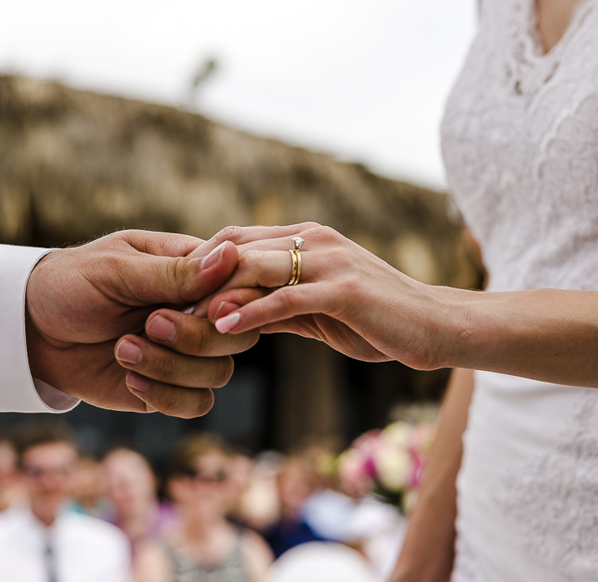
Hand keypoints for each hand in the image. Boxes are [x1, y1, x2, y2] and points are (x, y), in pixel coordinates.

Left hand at [25, 230, 258, 416]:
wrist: (31, 332)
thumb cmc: (71, 285)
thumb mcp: (117, 270)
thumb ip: (174, 272)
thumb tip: (230, 254)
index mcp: (193, 272)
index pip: (242, 285)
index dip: (233, 302)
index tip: (202, 306)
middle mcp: (197, 313)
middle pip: (239, 335)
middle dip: (197, 337)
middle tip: (151, 324)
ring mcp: (186, 353)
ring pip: (219, 373)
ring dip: (172, 367)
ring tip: (122, 349)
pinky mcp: (170, 387)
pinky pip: (198, 404)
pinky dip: (166, 396)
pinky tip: (128, 378)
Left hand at [193, 223, 463, 369]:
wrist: (437, 325)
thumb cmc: (380, 319)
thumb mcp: (322, 309)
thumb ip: (280, 303)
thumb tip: (236, 313)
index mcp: (306, 238)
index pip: (236, 240)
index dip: (199, 266)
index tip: (169, 296)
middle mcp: (314, 240)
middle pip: (236, 249)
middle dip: (194, 280)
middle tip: (159, 310)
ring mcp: (329, 261)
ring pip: (255, 268)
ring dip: (213, 294)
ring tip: (177, 320)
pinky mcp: (344, 291)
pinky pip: (286, 298)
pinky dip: (252, 312)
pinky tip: (223, 328)